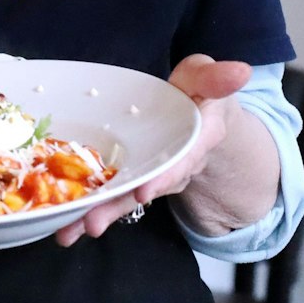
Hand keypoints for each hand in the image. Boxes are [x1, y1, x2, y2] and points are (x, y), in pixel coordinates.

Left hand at [54, 54, 251, 246]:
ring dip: (98, 214)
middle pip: (146, 188)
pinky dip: (87, 210)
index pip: (182, 159)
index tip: (145, 191)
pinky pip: (111, 196)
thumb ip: (216, 77)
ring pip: (124, 198)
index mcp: (196, 138)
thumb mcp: (206, 79)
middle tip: (92, 222)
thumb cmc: (197, 94)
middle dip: (119, 205)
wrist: (197, 119)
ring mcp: (149, 174)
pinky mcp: (129, 178)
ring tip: (69, 231)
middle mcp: (172, 164)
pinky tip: (61, 226)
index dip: (165, 176)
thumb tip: (241, 71)